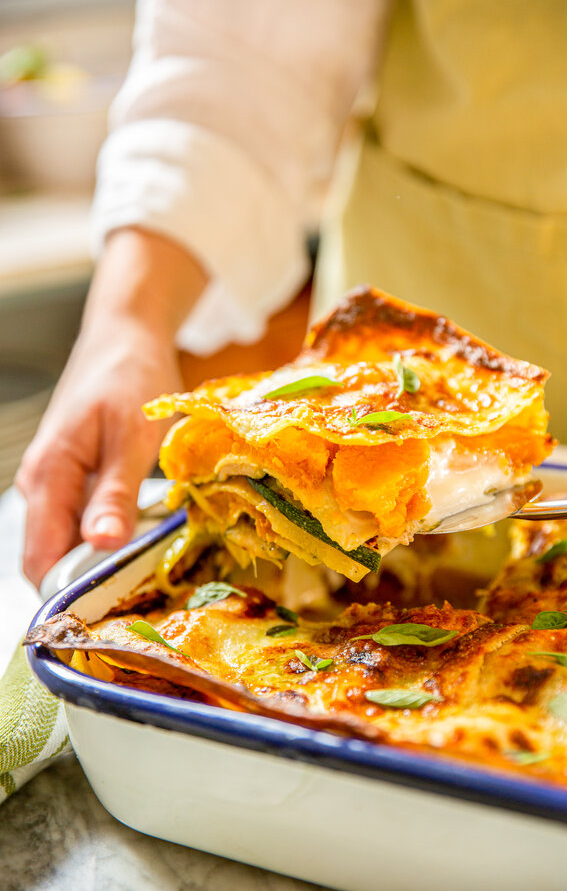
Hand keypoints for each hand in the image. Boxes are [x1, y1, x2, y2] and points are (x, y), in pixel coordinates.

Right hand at [16, 228, 206, 586]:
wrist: (126, 335)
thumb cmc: (130, 376)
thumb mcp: (133, 435)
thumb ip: (116, 492)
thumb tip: (101, 546)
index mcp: (48, 477)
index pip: (41, 560)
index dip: (70, 594)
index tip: (114, 612)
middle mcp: (41, 484)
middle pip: (50, 557)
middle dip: (87, 583)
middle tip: (138, 596)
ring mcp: (55, 480)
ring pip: (66, 541)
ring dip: (99, 561)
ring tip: (143, 572)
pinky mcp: (74, 475)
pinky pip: (79, 520)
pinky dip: (105, 536)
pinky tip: (138, 538)